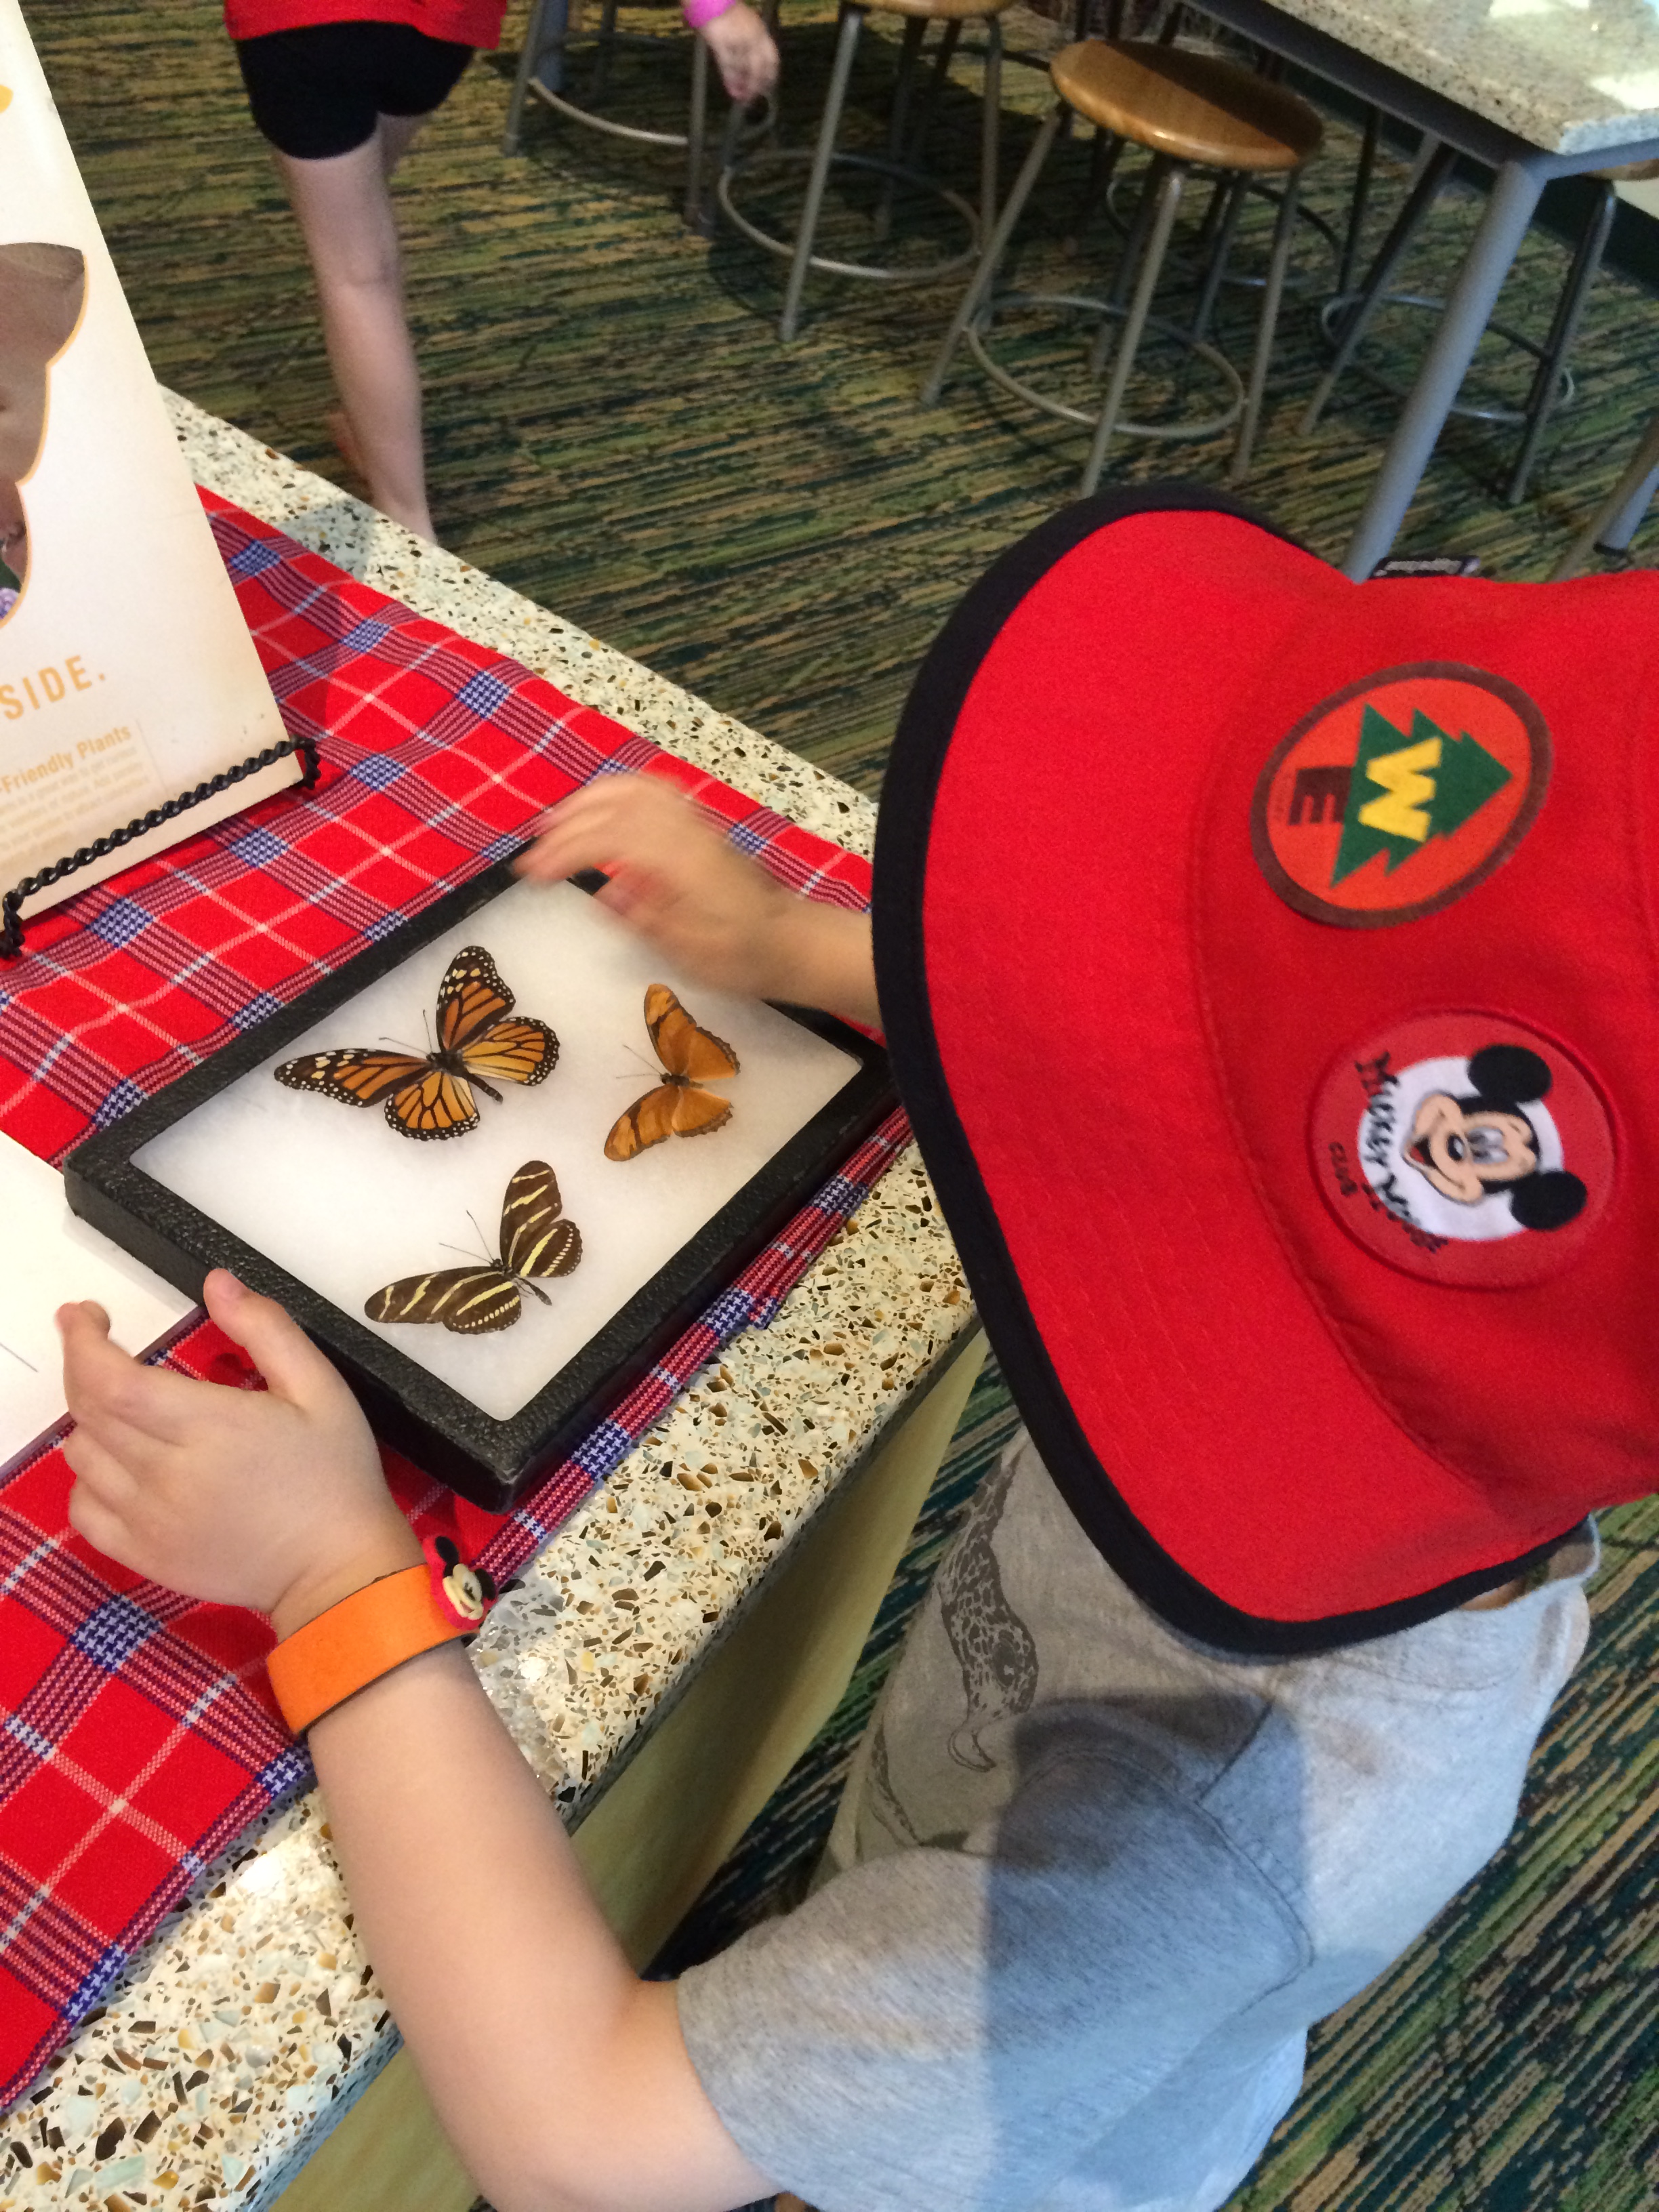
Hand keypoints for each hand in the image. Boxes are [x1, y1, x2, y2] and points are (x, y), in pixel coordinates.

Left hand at [59, 1269, 418, 1638]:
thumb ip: (266, 1329)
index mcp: (211, 1427)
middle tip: (101, 1342)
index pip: (110, 1380)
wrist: (337, 1570)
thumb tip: (217, 1283)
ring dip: (90, 1419)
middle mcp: (167, 1475)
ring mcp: (149, 1521)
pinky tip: (118, 1462)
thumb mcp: (321, 1387)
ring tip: (123, 1404)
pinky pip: (83, 1509)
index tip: (86, 1315)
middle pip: (87, 1411)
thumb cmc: (336, 1474)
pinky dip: (87, 1477)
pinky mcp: (144, 1555)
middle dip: (82, 1365)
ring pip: (81, 1456)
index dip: (83, 1341)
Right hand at [516, 772, 877, 1030]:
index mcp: (681, 863)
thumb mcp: (691, 952)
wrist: (792, 942)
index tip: (532, 873)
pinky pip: (655, 792)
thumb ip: (644, 919)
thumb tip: (602, 895)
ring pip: (635, 789)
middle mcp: (688, 832)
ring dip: (589, 802)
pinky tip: (601, 813)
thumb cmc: (744, 956)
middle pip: (617, 804)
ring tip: (557, 826)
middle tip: (535, 853)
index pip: (610, 839)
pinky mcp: (700, 827)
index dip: (565, 850)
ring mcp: (697, 824)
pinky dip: (619, 795)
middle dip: (568, 823)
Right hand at [697, 0, 777, 103]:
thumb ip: (753, 45)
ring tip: (742, 99)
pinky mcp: (722, 44)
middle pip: (759, 68)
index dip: (771, 75)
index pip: (772, 58)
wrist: (713, 2)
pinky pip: (728, 67)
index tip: (768, 87)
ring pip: (744, 69)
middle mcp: (752, 37)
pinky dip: (731, 81)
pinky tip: (732, 91)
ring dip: (744, 87)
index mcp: (761, 31)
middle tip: (754, 98)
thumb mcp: (747, 27)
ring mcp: (737, 41)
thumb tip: (755, 67)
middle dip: (757, 85)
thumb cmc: (728, 14)